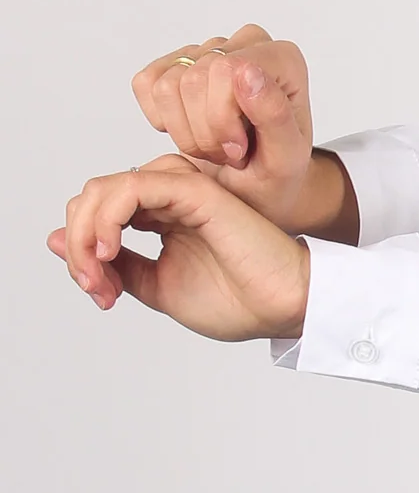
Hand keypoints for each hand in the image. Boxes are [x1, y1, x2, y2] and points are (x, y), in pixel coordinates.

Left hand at [47, 154, 310, 341]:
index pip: (98, 214)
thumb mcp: (156, 287)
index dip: (82, 253)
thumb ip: (114, 264)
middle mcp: (166, 196)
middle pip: (92, 198)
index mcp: (160, 216)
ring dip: (86, 232)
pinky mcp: (192, 189)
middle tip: (93, 284)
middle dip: (78, 244)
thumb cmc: (238, 299)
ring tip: (97, 270)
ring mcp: (180, 189)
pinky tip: (108, 247)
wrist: (284, 305)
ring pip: (103, 189)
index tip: (99, 293)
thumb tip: (59, 243)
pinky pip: (129, 187)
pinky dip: (107, 217)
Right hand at [131, 25, 333, 232]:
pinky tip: (190, 131)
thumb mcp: (285, 159)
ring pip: (166, 86)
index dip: (222, 118)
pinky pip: (146, 84)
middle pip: (194, 79)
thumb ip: (274, 114)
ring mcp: (207, 50)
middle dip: (205, 131)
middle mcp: (246, 44)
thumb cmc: (274, 174)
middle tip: (227, 153)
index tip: (238, 148)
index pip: (227, 69)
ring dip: (185, 132)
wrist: (252, 188)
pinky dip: (162, 120)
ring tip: (213, 146)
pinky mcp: (173, 63)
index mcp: (282, 59)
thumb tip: (246, 70)